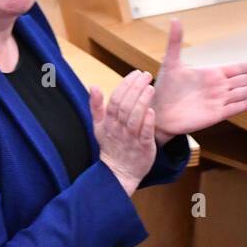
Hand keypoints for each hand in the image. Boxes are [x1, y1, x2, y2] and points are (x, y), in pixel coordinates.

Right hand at [91, 70, 156, 194]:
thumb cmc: (111, 146)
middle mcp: (119, 129)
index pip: (116, 100)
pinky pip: (144, 135)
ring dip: (142, 101)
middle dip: (136, 88)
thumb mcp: (99, 126)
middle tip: (146, 75)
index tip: (135, 73)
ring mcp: (131, 139)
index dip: (125, 85)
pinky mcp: (143, 148)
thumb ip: (96, 106)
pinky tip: (152, 111)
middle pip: (126, 106)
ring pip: (135, 118)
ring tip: (151, 87)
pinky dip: (147, 123)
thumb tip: (93, 86)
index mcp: (108, 122)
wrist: (119, 173)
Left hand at [150, 19, 246, 141]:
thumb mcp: (170, 62)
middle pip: (246, 79)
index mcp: (212, 74)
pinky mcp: (215, 115)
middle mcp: (219, 87)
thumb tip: (174, 20)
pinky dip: (245, 103)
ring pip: (243, 92)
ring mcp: (219, 101)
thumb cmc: (165, 88)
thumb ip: (175, 41)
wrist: (158, 111)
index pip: (239, 68)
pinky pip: (234, 108)